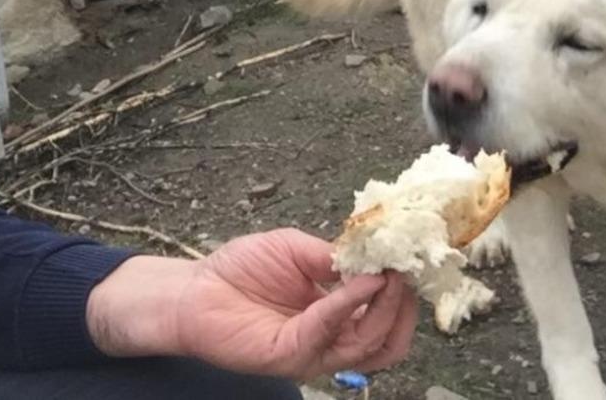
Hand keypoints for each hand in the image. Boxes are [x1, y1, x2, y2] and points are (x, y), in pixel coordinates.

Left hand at [86, 228, 417, 380]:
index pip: (382, 314)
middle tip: (406, 273)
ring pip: (367, 344)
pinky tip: (358, 282)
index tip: (409, 259)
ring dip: (383, 308)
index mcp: (335, 313)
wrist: (195, 288)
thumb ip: (333, 256)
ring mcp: (312, 351)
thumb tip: (373, 260)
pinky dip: (347, 306)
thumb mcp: (296, 248)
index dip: (400, 290)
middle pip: (385, 338)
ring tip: (389, 276)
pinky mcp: (291, 356)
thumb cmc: (241, 268)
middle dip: (402, 307)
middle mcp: (329, 337)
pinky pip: (327, 333)